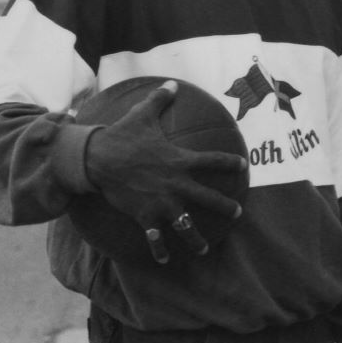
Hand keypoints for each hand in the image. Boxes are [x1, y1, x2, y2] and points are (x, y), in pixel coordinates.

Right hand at [84, 80, 246, 263]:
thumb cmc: (123, 135)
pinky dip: (159, 250)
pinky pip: (155, 237)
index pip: (212, 161)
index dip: (230, 163)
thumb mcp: (143, 114)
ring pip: (186, 225)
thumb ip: (160, 99)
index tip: (243, 165)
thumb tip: (172, 82)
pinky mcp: (145, 215)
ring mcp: (162, 202)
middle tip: (238, 212)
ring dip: (195, 239)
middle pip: (208, 199)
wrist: (98, 159)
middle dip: (226, 207)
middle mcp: (176, 184)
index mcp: (180, 160)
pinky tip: (164, 260)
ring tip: (203, 249)